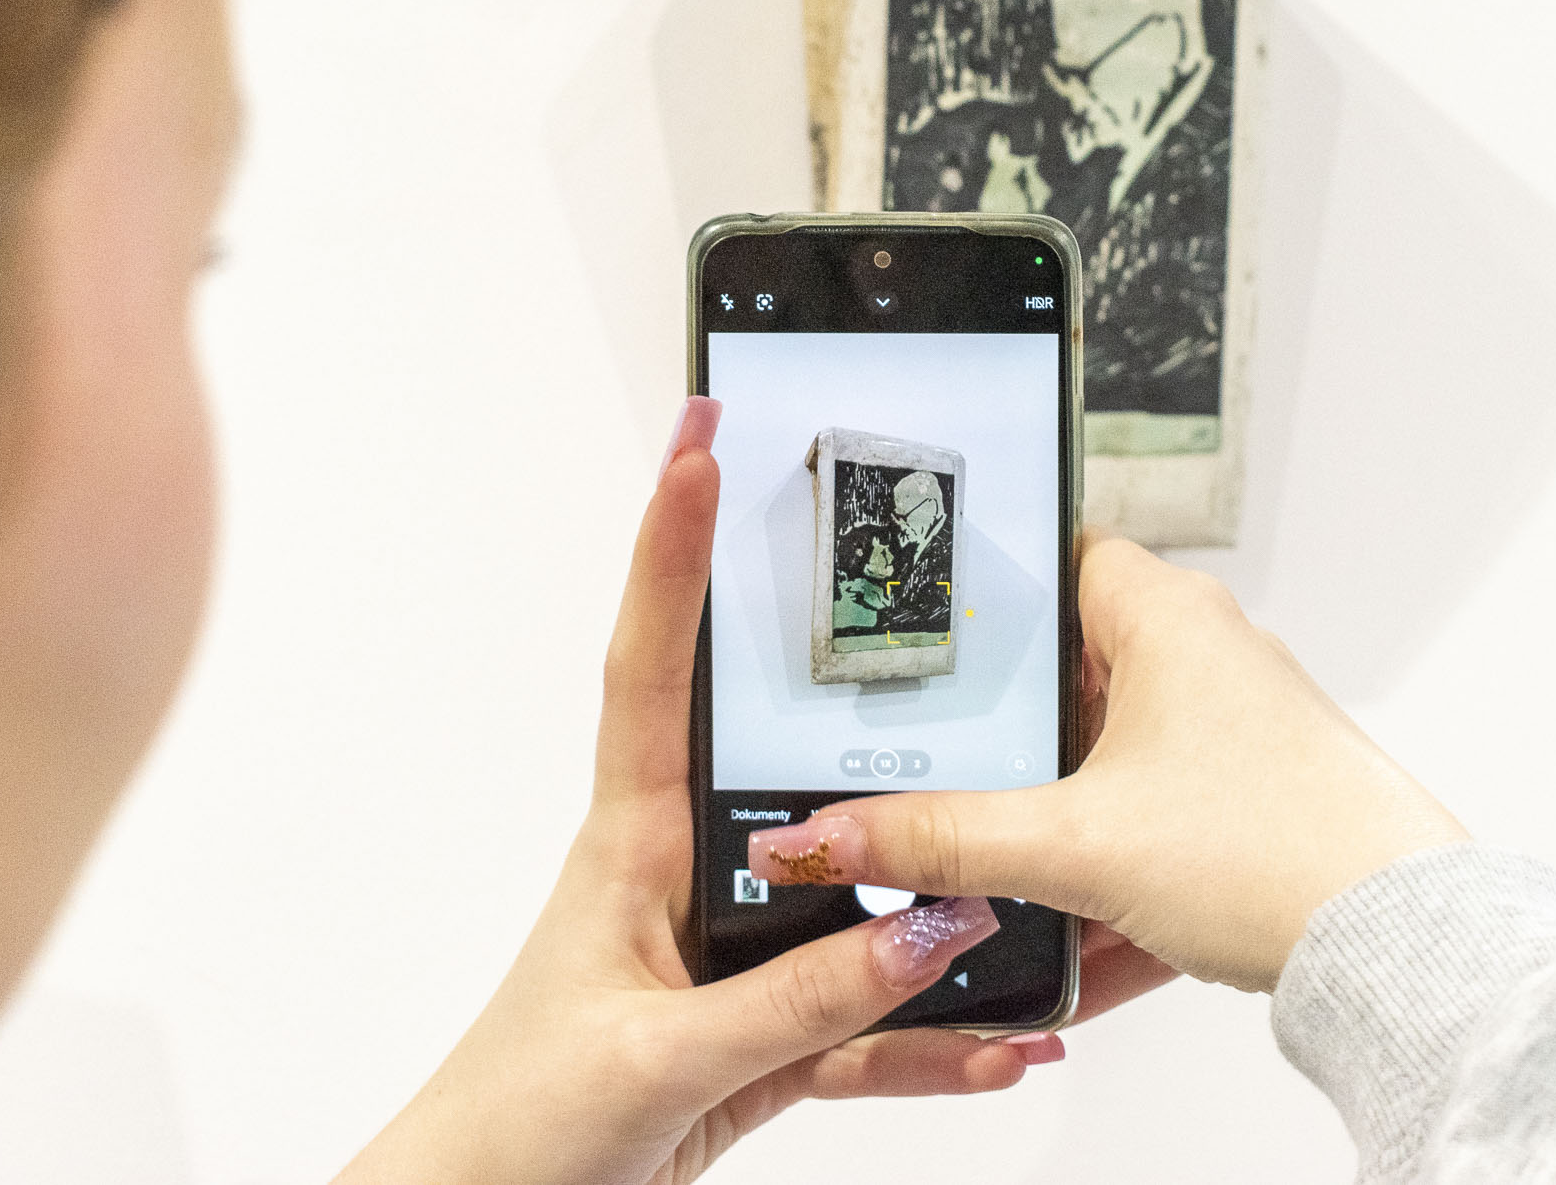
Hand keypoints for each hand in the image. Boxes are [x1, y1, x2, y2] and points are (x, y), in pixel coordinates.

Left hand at [337, 400, 1116, 1184]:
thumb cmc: (520, 1129)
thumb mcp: (658, 1059)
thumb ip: (799, 1001)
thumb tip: (928, 932)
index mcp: (632, 846)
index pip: (653, 666)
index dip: (673, 549)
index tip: (701, 441)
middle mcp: (693, 880)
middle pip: (799, 763)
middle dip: (874, 700)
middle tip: (940, 607)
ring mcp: (737, 956)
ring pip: (865, 909)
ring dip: (947, 925)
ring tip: (1036, 909)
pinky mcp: (766, 1035)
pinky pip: (876, 1025)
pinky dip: (941, 1043)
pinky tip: (1006, 1045)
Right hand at [745, 539, 1466, 992]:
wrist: (1398, 945)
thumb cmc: (1275, 850)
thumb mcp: (1073, 844)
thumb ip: (942, 840)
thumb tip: (829, 834)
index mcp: (1165, 618)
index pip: (1057, 556)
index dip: (987, 594)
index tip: (920, 630)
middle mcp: (1206, 658)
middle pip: (1070, 672)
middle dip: (1006, 737)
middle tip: (930, 769)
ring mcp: (1236, 733)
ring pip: (1111, 760)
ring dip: (1055, 820)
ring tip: (993, 868)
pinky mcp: (1254, 804)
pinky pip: (1157, 826)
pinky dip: (1110, 872)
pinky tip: (1071, 941)